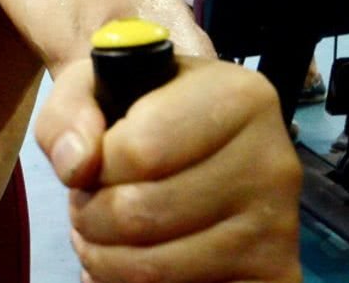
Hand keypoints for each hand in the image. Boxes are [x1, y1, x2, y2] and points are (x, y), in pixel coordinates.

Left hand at [33, 57, 301, 282]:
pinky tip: (133, 259)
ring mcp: (278, 225)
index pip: (138, 151)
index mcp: (238, 97)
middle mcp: (271, 161)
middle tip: (89, 204)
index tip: (95, 162)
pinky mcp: (274, 272)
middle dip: (91, 216)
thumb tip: (76, 166)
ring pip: (155, 268)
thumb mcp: (94, 84)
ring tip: (105, 232)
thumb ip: (70, 112)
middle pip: (141, 215)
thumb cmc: (140, 106)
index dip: (94, 167)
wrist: (196, 137)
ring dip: (104, 256)